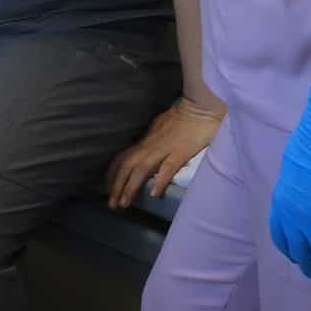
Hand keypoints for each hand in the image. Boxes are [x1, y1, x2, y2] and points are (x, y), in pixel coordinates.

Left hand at [104, 98, 223, 207]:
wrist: (201, 106)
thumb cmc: (185, 116)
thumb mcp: (162, 128)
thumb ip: (154, 141)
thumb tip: (146, 153)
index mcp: (147, 140)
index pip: (123, 157)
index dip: (113, 174)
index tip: (109, 188)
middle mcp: (151, 145)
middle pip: (127, 165)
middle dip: (116, 185)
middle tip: (112, 204)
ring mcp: (164, 148)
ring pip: (141, 168)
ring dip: (130, 186)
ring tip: (124, 203)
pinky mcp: (180, 152)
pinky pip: (168, 167)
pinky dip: (159, 180)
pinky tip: (154, 193)